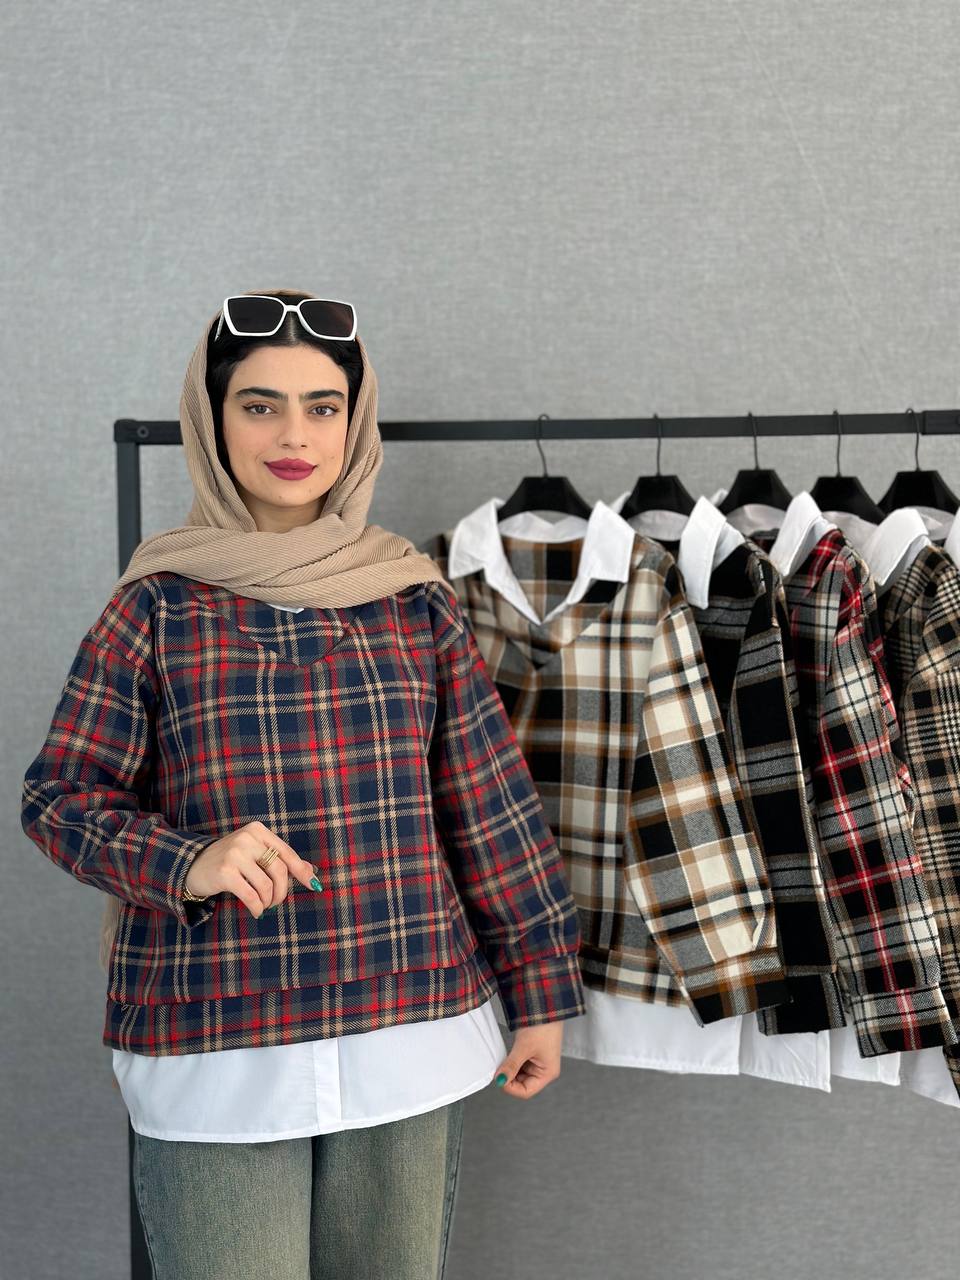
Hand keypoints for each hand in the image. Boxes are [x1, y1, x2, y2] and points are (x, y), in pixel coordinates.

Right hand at [184, 820, 321, 918]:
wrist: (193, 865)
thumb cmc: (230, 861)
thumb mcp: (254, 854)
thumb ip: (280, 859)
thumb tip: (311, 871)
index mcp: (258, 831)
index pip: (287, 853)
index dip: (302, 872)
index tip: (314, 885)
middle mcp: (247, 838)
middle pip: (280, 871)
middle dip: (282, 892)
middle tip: (276, 902)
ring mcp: (235, 854)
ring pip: (267, 885)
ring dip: (268, 901)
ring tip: (264, 906)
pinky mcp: (225, 872)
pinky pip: (251, 896)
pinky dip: (257, 907)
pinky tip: (256, 911)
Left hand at [493, 1021, 563, 1098]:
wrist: (544, 1006)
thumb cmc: (542, 1027)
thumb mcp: (524, 1048)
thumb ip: (511, 1066)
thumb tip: (499, 1080)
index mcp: (548, 1073)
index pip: (526, 1091)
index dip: (511, 1088)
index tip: (499, 1079)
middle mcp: (544, 1070)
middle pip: (523, 1084)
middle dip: (510, 1078)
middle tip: (499, 1069)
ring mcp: (539, 1062)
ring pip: (520, 1075)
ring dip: (510, 1070)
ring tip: (505, 1060)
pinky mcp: (533, 1054)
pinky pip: (520, 1064)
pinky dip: (512, 1062)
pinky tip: (508, 1056)